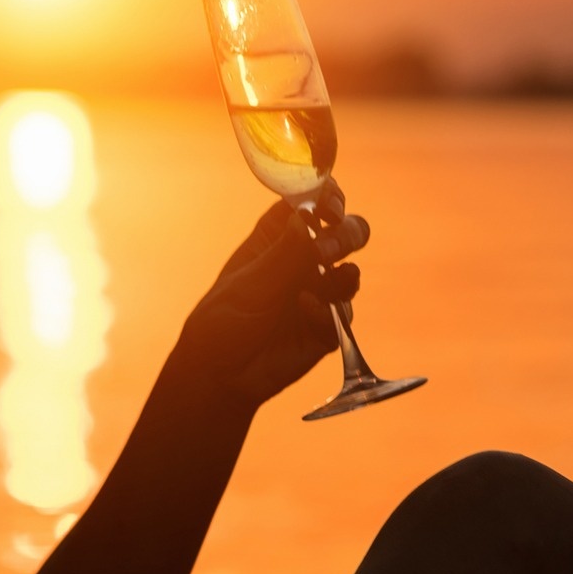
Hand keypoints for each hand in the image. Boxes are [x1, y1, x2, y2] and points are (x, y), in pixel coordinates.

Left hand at [172, 180, 369, 408]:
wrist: (221, 376)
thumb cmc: (223, 321)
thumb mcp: (248, 285)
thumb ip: (282, 256)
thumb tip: (305, 217)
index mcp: (278, 237)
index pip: (313, 202)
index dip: (328, 197)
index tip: (329, 207)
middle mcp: (304, 261)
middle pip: (346, 231)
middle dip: (345, 234)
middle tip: (327, 250)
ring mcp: (319, 293)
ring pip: (352, 272)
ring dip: (343, 274)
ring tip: (318, 283)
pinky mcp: (328, 327)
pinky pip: (344, 315)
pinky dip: (329, 312)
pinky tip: (306, 311)